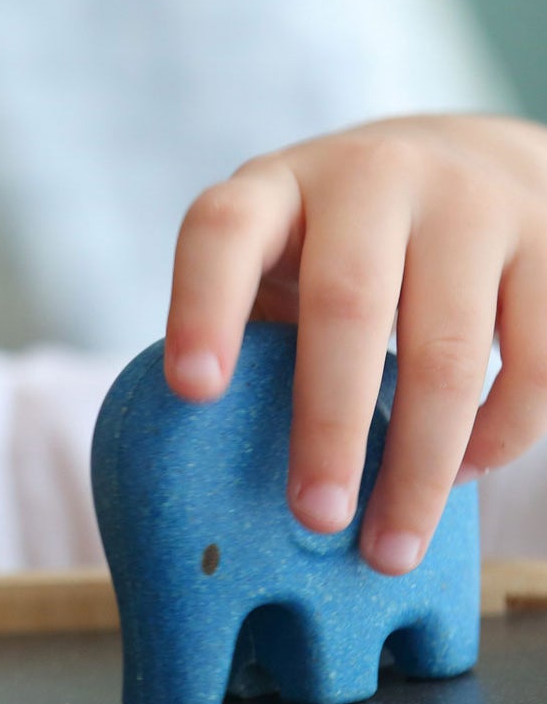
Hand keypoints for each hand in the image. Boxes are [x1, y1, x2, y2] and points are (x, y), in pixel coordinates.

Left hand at [164, 115, 546, 571]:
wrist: (472, 158)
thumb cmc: (341, 241)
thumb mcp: (283, 253)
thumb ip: (256, 329)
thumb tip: (225, 468)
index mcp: (278, 186)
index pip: (224, 233)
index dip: (203, 309)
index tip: (192, 392)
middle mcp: (372, 177)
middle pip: (347, 304)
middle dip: (330, 426)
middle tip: (315, 518)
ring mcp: (470, 202)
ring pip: (449, 348)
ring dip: (420, 462)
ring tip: (389, 545)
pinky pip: (535, 361)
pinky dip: (501, 434)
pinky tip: (463, 475)